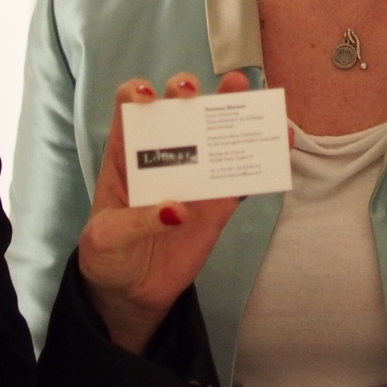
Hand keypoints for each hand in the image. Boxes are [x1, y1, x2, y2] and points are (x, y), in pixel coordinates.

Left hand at [79, 70, 248, 353]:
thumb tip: (179, 209)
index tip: (148, 97)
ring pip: (214, 134)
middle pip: (176, 110)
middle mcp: (163, 155)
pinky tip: (281, 141)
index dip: (136, 95)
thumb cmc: (108, 254)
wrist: (133, 293)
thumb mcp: (105, 239)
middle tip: (194, 93)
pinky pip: (242, 177)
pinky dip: (263, 158)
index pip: (130, 111)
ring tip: (251, 95)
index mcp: (127, 155)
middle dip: (186, 92)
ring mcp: (194, 176)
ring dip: (232, 110)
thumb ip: (135, 222)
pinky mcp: (218, 203)